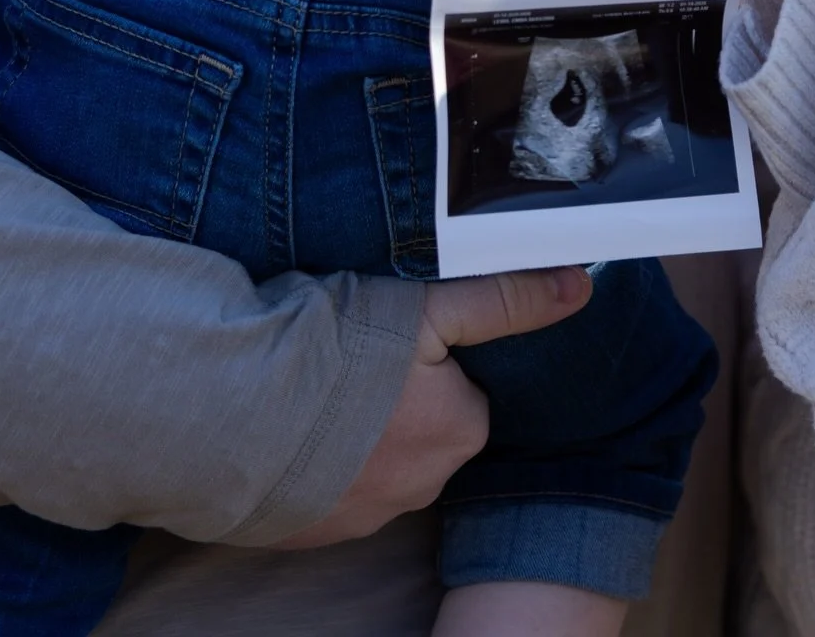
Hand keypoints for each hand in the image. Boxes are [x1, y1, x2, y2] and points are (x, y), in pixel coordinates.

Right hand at [273, 267, 590, 548]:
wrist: (233, 413)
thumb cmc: (336, 353)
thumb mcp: (430, 309)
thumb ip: (503, 301)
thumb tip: (581, 286)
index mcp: (459, 432)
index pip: (469, 395)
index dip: (437, 361)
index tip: (400, 338)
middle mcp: (420, 487)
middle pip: (427, 432)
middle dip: (399, 402)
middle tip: (357, 358)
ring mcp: (362, 515)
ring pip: (376, 464)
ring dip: (356, 433)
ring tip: (318, 388)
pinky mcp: (309, 529)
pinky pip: (328, 490)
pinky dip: (315, 461)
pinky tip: (292, 425)